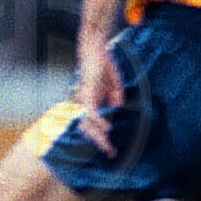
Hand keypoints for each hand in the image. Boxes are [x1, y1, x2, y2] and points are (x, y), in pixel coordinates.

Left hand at [73, 35, 123, 157]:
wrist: (95, 48)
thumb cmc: (102, 62)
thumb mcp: (113, 81)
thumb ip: (114, 93)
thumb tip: (115, 106)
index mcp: (91, 99)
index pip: (93, 122)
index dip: (101, 134)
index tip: (111, 146)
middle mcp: (86, 101)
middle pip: (88, 127)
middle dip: (99, 141)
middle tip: (110, 153)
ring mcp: (85, 97)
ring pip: (88, 123)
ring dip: (98, 136)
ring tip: (108, 146)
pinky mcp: (88, 92)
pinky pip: (91, 111)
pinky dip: (98, 121)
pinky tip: (107, 128)